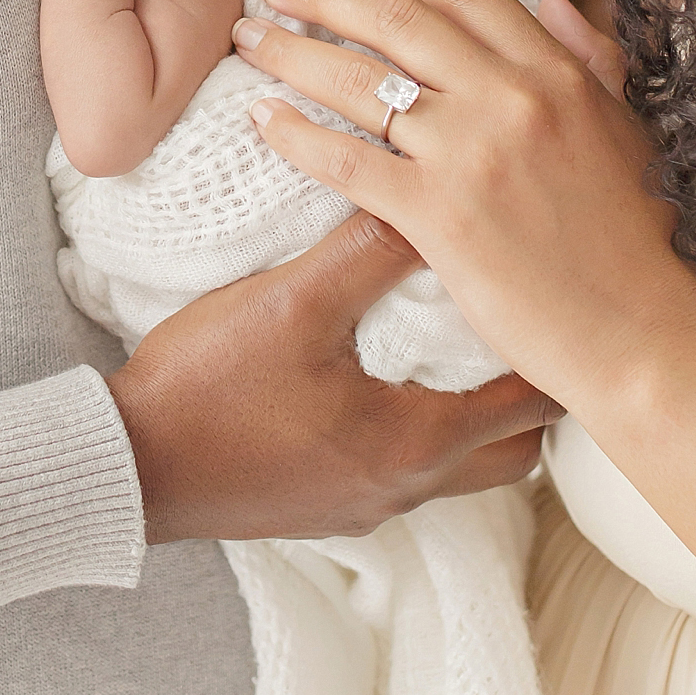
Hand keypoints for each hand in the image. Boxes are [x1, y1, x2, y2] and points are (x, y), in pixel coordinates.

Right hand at [107, 211, 561, 542]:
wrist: (128, 467)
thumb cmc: (210, 388)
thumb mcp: (293, 302)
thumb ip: (368, 248)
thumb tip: (431, 191)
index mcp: (413, 441)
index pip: (527, 403)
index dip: (553, 350)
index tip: (567, 298)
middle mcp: (403, 485)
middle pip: (512, 452)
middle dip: (534, 395)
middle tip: (534, 327)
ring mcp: (363, 503)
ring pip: (461, 466)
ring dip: (479, 415)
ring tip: (471, 349)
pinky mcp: (326, 504)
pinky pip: (407, 468)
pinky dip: (426, 426)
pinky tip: (393, 379)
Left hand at [232, 0, 695, 417]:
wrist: (638, 337)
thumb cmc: (635, 245)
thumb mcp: (626, 132)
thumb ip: (590, 61)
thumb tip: (552, 1)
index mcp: (556, 73)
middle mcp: (510, 97)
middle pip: (395, 19)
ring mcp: (469, 153)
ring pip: (357, 80)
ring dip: (290, 51)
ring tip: (249, 37)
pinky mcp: (436, 215)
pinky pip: (345, 159)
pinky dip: (294, 133)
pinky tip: (260, 119)